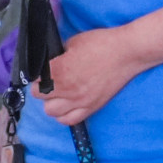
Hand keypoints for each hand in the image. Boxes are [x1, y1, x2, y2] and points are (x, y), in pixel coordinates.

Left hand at [32, 26, 149, 127]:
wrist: (128, 52)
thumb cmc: (102, 43)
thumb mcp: (73, 42)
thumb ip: (59, 55)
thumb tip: (51, 62)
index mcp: (60, 70)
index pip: (34, 81)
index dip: (37, 75)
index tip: (43, 72)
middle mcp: (67, 89)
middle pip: (40, 96)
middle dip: (42, 88)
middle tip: (51, 81)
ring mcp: (80, 100)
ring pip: (52, 111)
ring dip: (52, 102)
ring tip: (60, 94)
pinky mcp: (92, 106)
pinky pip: (70, 120)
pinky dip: (65, 115)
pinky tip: (69, 105)